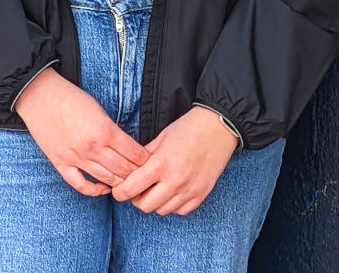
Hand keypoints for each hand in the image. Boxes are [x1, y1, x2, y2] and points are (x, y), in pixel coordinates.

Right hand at [14, 68, 149, 196]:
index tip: (152, 162)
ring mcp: (75, 157)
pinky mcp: (60, 163)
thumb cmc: (71, 97)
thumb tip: (127, 145)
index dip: (146, 160)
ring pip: (106, 180)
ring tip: (129, 183)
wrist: (39, 95)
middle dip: (137, 175)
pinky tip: (103, 188)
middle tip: (145, 177)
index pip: (135, 154)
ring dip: (120, 183)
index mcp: (105, 131)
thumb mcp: (99, 109)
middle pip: (124, 170)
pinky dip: (94, 190)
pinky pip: (80, 185)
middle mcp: (92, 147)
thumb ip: (113, 129)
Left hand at [111, 105, 237, 214]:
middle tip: (137, 189)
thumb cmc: (188, 128)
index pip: (131, 189)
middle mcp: (175, 180)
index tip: (119, 190)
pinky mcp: (201, 194)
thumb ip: (143, 157)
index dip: (120, 192)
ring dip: (155, 202)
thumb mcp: (160, 138)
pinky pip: (180, 211)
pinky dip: (172, 205)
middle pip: (144, 205)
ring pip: (161, 210)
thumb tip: (128, 171)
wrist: (218, 127)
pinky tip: (172, 192)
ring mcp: (190, 190)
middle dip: (136, 199)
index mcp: (161, 164)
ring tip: (156, 188)